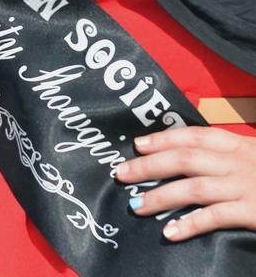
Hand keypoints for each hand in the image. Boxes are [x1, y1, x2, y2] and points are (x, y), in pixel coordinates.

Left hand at [116, 126, 255, 239]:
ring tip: (138, 205)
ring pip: (193, 187)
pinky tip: (170, 232)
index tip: (138, 143)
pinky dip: (190, 224)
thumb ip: (226, 154)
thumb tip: (190, 157)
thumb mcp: (252, 155)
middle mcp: (236, 161)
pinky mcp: (252, 211)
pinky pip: (215, 217)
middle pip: (185, 158)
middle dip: (150, 165)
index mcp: (237, 143)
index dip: (162, 138)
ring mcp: (244, 186)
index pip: (192, 135)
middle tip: (123, 174)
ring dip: (161, 196)